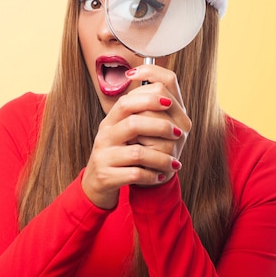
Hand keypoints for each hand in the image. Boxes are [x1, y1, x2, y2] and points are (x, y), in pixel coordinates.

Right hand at [81, 65, 191, 208]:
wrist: (97, 181)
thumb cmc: (118, 152)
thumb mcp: (123, 130)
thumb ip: (140, 113)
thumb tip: (167, 95)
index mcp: (111, 121)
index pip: (127, 101)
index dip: (149, 98)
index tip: (169, 103)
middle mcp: (105, 136)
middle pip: (133, 123)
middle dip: (160, 127)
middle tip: (178, 133)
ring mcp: (104, 156)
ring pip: (137, 153)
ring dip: (161, 158)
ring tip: (173, 162)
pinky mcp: (107, 176)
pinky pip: (135, 174)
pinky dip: (152, 176)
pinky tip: (160, 176)